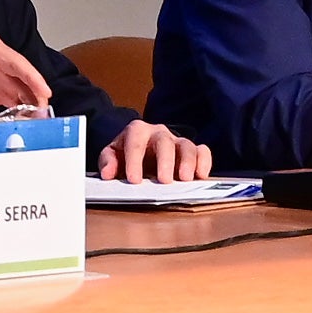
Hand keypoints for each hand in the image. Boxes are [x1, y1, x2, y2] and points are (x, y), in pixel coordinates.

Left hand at [0, 32, 53, 129]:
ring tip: (39, 122)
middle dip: (36, 95)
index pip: (14, 62)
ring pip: (22, 88)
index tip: (44, 92)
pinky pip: (14, 96)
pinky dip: (22, 108)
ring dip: (31, 104)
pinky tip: (27, 121)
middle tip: (44, 116)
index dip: (32, 77)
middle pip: (24, 76)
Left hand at [98, 121, 213, 182]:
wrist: (138, 149)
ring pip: (186, 145)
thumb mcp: (112, 155)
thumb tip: (108, 173)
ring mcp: (177, 141)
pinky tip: (201, 175)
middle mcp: (159, 133)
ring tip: (185, 179)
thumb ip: (108, 162)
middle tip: (164, 181)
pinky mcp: (191, 151)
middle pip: (164, 142)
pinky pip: (202, 151)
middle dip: (165, 161)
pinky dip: (204, 161)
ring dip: (187, 162)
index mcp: (137, 131)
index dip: (135, 161)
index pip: (135, 142)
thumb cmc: (125, 154)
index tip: (134, 180)